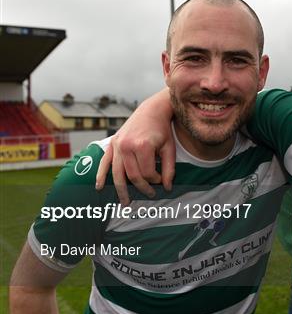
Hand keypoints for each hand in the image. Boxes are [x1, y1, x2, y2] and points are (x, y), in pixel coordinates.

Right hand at [95, 89, 175, 204]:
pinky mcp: (112, 143)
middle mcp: (126, 145)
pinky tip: (99, 187)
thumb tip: (167, 188)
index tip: (161, 180)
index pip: (147, 173)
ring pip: (117, 173)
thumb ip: (169, 169)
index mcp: (142, 146)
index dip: (155, 181)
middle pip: (132, 175)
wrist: (152, 110)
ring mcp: (117, 144)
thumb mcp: (170, 148)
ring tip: (125, 202)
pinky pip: (104, 162)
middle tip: (150, 195)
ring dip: (120, 190)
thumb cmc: (162, 130)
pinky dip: (101, 176)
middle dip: (141, 187)